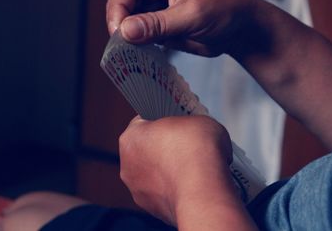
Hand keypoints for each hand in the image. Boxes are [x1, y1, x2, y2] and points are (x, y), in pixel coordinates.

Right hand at [106, 0, 260, 56]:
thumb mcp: (192, 15)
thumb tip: (126, 31)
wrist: (241, 30)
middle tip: (121, 46)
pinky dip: (138, 45)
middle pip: (124, 3)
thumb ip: (158, 24)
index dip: (119, 9)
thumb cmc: (225, 10)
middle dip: (121, 24)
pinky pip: (141, 35)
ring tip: (129, 53)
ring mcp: (156, 7)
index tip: (118, 32)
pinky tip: (139, 54)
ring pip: (130, 21)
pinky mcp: (159, 25)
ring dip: (128, 37)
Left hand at [119, 115, 237, 225]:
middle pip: (148, 150)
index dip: (164, 118)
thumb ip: (192, 125)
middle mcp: (128, 166)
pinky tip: (197, 185)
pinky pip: (167, 194)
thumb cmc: (197, 151)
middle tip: (190, 144)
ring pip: (156, 176)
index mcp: (130, 138)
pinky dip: (179, 189)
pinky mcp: (155, 212)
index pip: (144, 122)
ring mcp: (140, 192)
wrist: (204, 193)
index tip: (178, 121)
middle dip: (167, 147)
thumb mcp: (200, 120)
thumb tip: (199, 134)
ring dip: (172, 171)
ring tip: (197, 167)